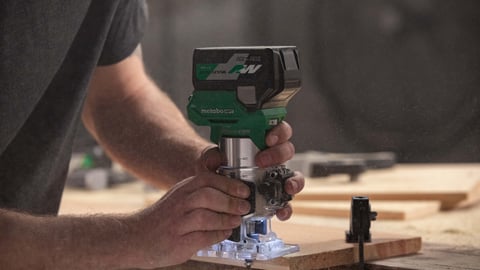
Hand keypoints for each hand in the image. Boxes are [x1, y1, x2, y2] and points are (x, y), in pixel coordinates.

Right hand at [130, 172, 250, 266]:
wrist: (135, 237)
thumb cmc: (162, 218)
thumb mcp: (179, 198)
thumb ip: (201, 195)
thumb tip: (233, 197)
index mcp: (182, 190)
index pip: (208, 180)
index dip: (230, 184)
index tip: (244, 190)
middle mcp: (179, 203)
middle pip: (208, 196)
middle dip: (230, 202)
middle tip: (244, 207)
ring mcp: (178, 223)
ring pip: (206, 217)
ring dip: (226, 219)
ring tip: (236, 221)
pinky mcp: (178, 242)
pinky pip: (203, 237)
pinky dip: (218, 235)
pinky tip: (225, 233)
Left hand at [199, 121, 304, 220]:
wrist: (215, 189)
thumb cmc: (219, 167)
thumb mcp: (213, 159)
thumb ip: (212, 157)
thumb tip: (215, 159)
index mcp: (263, 143)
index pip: (279, 131)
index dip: (279, 132)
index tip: (268, 138)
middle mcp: (274, 159)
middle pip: (287, 151)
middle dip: (279, 154)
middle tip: (262, 161)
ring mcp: (277, 178)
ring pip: (294, 176)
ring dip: (294, 181)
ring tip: (287, 187)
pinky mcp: (275, 198)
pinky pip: (286, 203)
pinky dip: (286, 208)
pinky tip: (281, 211)